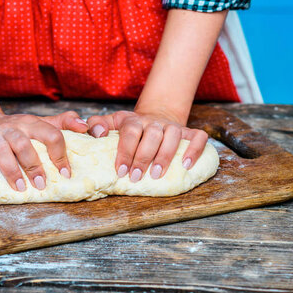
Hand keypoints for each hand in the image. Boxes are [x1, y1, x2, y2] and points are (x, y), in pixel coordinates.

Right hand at [0, 111, 88, 190]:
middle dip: (34, 166)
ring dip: (11, 170)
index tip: (65, 174)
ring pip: (1, 150)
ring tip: (20, 188)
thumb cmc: (18, 130)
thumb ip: (63, 124)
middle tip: (41, 184)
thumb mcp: (41, 123)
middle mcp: (11, 128)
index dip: (60, 155)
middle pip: (24, 144)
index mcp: (31, 123)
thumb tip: (85, 127)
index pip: (50, 135)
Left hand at [86, 110, 207, 181]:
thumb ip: (98, 124)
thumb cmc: (130, 128)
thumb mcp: (113, 123)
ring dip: (166, 155)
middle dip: (143, 157)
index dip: (125, 151)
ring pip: (173, 135)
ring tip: (157, 174)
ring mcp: (173, 126)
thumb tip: (95, 132)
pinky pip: (198, 137)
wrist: (156, 115)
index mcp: (134, 120)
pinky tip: (187, 165)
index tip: (121, 171)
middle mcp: (154, 122)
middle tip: (136, 177)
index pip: (130, 132)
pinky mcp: (189, 132)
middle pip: (152, 134)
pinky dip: (194, 149)